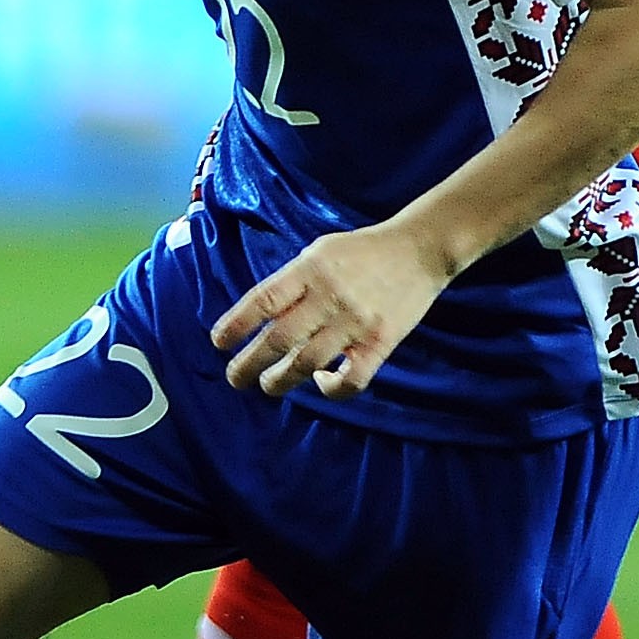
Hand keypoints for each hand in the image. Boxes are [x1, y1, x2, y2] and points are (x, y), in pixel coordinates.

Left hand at [213, 222, 449, 397]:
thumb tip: (260, 317)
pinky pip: (352, 378)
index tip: (218, 342)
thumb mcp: (320, 252)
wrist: (419, 249)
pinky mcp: (381, 342)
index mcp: (311, 269)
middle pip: (279, 338)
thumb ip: (293, 282)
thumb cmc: (363, 251)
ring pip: (308, 363)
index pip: (264, 300)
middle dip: (249, 363)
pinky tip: (322, 384)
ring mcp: (357, 322)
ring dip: (281, 380)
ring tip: (268, 385)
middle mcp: (331, 296)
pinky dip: (332, 389)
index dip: (236, 324)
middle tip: (235, 378)